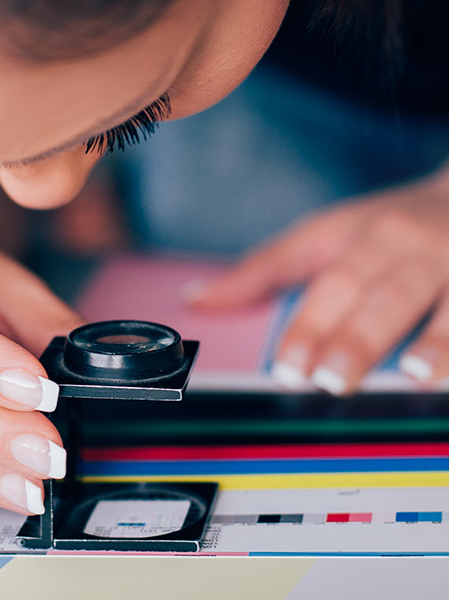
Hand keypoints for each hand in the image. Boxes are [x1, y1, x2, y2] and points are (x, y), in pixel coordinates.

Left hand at [190, 168, 448, 393]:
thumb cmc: (380, 226)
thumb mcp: (318, 235)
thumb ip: (262, 270)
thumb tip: (196, 300)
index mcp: (356, 236)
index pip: (326, 282)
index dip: (306, 325)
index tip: (286, 366)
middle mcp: (407, 246)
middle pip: (380, 293)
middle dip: (356, 337)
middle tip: (330, 379)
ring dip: (435, 340)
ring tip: (415, 375)